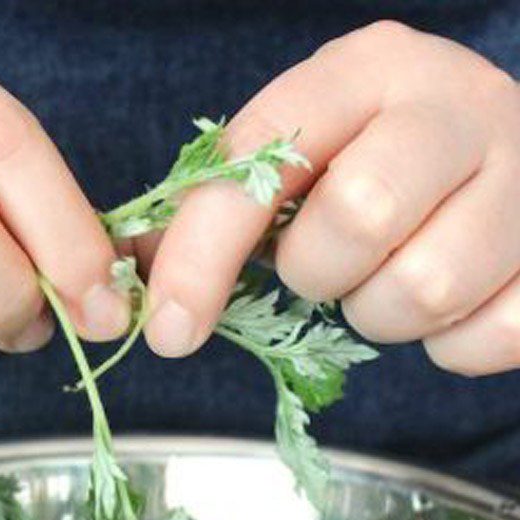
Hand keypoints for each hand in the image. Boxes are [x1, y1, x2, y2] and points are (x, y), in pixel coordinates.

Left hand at [144, 21, 519, 375]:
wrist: (508, 157)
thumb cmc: (378, 162)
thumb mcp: (299, 158)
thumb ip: (218, 208)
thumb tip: (136, 272)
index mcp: (366, 73)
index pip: (261, 162)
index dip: (203, 253)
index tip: (171, 328)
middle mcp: (455, 107)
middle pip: (359, 217)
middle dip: (320, 272)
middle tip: (328, 267)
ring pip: (422, 289)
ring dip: (381, 313)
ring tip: (388, 280)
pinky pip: (485, 340)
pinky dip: (447, 347)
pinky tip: (449, 307)